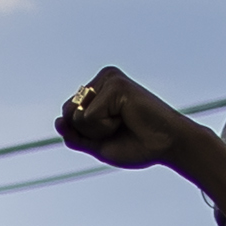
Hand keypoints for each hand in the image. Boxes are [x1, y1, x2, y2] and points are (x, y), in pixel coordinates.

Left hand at [54, 66, 190, 171]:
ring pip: (77, 115)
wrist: (167, 146)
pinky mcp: (115, 84)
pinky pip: (88, 116)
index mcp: (96, 90)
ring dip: (98, 130)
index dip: (84, 134)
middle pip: (68, 112)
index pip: (67, 115)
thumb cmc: (137, 145)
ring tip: (124, 123)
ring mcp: (108, 79)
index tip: (113, 132)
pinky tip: (127, 118)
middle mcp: (101, 79)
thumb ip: (74, 135)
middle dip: (89, 131)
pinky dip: (105, 127)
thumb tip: (58, 120)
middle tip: (118, 128)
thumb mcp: (97, 145)